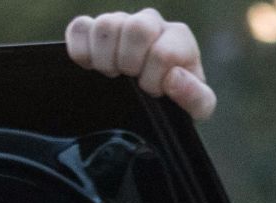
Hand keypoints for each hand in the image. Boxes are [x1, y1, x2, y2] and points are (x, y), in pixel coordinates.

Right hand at [65, 9, 216, 120]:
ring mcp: (119, 22)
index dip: (153, 79)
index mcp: (178, 37)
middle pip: (136, 28)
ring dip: (105, 59)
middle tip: (131, 79)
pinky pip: (79, 28)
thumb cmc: (177, 98)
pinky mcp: (92, 28)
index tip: (154, 91)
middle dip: (131, 63)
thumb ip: (196, 97)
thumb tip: (173, 77)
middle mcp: (149, 22)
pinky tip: (91, 67)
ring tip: (113, 74)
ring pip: (105, 25)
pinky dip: (80, 51)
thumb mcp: (196, 106)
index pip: (162, 52)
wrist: (152, 101)